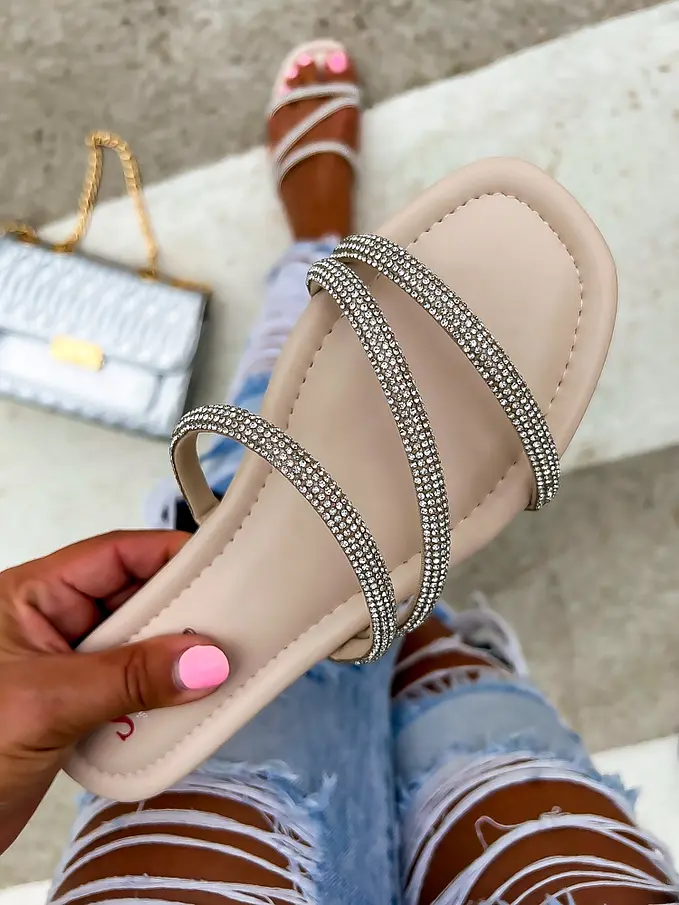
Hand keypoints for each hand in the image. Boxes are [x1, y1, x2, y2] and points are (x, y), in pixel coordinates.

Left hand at [0, 530, 229, 853]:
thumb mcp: (48, 704)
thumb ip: (129, 679)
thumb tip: (202, 660)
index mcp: (31, 597)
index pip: (114, 555)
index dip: (168, 554)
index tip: (218, 566)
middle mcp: (52, 625)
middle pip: (134, 600)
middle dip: (179, 616)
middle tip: (226, 630)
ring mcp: (66, 667)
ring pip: (138, 646)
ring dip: (172, 662)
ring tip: (212, 670)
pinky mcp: (76, 708)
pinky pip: (132, 688)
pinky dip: (160, 697)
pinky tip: (183, 706)